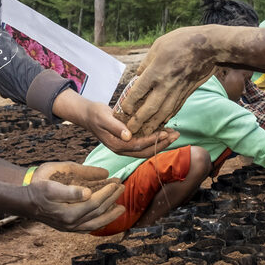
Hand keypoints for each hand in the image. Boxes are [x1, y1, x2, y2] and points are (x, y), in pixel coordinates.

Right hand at [24, 162, 125, 231]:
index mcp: (69, 213)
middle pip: (97, 212)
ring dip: (109, 215)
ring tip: (121, 209)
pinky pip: (88, 228)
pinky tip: (104, 220)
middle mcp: (71, 224)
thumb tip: (88, 193)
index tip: (116, 182)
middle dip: (111, 200)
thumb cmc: (38, 189)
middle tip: (122, 188)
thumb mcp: (51, 185)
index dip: (107, 192)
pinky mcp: (67, 228)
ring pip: (95, 223)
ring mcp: (69, 228)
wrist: (24, 203)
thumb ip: (70, 191)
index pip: (95, 202)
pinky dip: (99, 224)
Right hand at [57, 92, 177, 158]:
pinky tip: (164, 130)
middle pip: (146, 150)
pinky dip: (155, 138)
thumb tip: (128, 136)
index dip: (153, 139)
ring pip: (146, 148)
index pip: (139, 145)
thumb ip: (115, 126)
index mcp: (117, 145)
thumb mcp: (103, 117)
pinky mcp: (127, 142)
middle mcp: (122, 149)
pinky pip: (144, 143)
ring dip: (161, 142)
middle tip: (176, 134)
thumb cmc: (95, 114)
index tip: (166, 132)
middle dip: (162, 143)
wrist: (87, 115)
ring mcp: (125, 147)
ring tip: (174, 133)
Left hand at [115, 27, 218, 137]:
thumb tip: (139, 75)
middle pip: (149, 108)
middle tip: (131, 129)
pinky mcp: (187, 92)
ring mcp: (178, 90)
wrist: (209, 46)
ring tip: (145, 132)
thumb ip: (147, 63)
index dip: (129, 103)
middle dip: (139, 121)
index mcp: (156, 71)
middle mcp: (166, 84)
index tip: (124, 109)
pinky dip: (168, 117)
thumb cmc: (182, 41)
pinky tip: (163, 122)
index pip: (138, 92)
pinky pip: (175, 108)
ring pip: (164, 112)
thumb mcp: (158, 46)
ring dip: (153, 124)